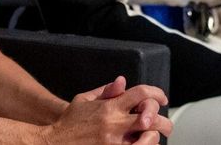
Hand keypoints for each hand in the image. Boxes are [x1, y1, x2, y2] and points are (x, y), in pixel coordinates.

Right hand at [39, 76, 171, 143]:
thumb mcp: (83, 100)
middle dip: (164, 121)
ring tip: (154, 137)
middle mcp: (115, 123)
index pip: (141, 94)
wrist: (54, 143)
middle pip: (152, 118)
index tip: (162, 98)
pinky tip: (142, 144)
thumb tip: (122, 82)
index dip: (156, 93)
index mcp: (109, 106)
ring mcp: (116, 142)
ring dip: (156, 137)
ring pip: (149, 138)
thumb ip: (105, 91)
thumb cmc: (68, 123)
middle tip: (165, 125)